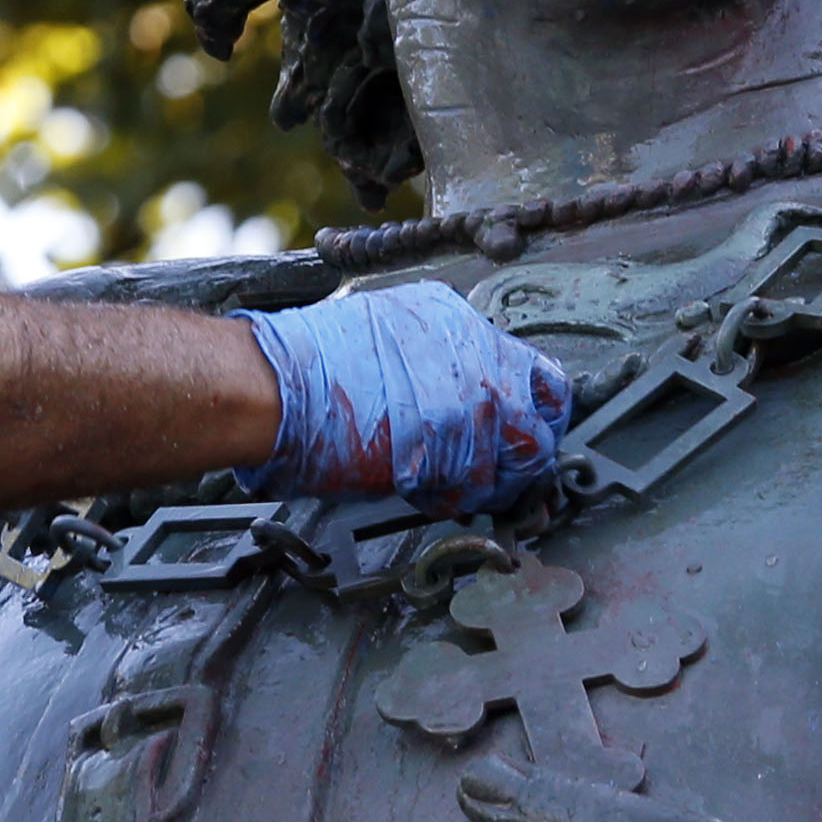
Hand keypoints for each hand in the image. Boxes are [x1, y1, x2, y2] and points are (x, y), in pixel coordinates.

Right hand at [238, 284, 572, 511]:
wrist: (278, 387)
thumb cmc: (310, 364)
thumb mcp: (389, 331)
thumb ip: (439, 358)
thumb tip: (459, 389)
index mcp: (464, 324)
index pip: (539, 374)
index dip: (533, 411)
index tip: (521, 432)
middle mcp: (482, 359)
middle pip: (543, 423)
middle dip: (522, 455)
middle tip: (495, 472)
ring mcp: (475, 404)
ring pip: (516, 463)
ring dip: (484, 483)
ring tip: (443, 481)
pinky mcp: (455, 449)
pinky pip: (475, 489)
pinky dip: (453, 498)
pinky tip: (420, 488)